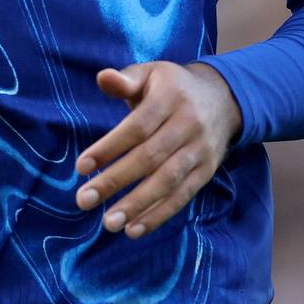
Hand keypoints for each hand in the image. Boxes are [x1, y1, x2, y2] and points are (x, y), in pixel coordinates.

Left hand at [74, 62, 242, 238]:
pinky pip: (183, 196)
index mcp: (170, 98)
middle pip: (150, 157)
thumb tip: (103, 77)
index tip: (80, 167)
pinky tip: (134, 229)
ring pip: (168, 181)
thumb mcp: (150, 74)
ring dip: (138, 205)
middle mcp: (188, 125)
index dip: (109, 148)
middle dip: (115, 181)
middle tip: (84, 200)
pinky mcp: (207, 171)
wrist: (223, 99)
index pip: (137, 127)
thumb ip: (125, 80)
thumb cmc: (171, 87)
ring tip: (109, 223)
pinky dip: (159, 214)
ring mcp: (200, 151)